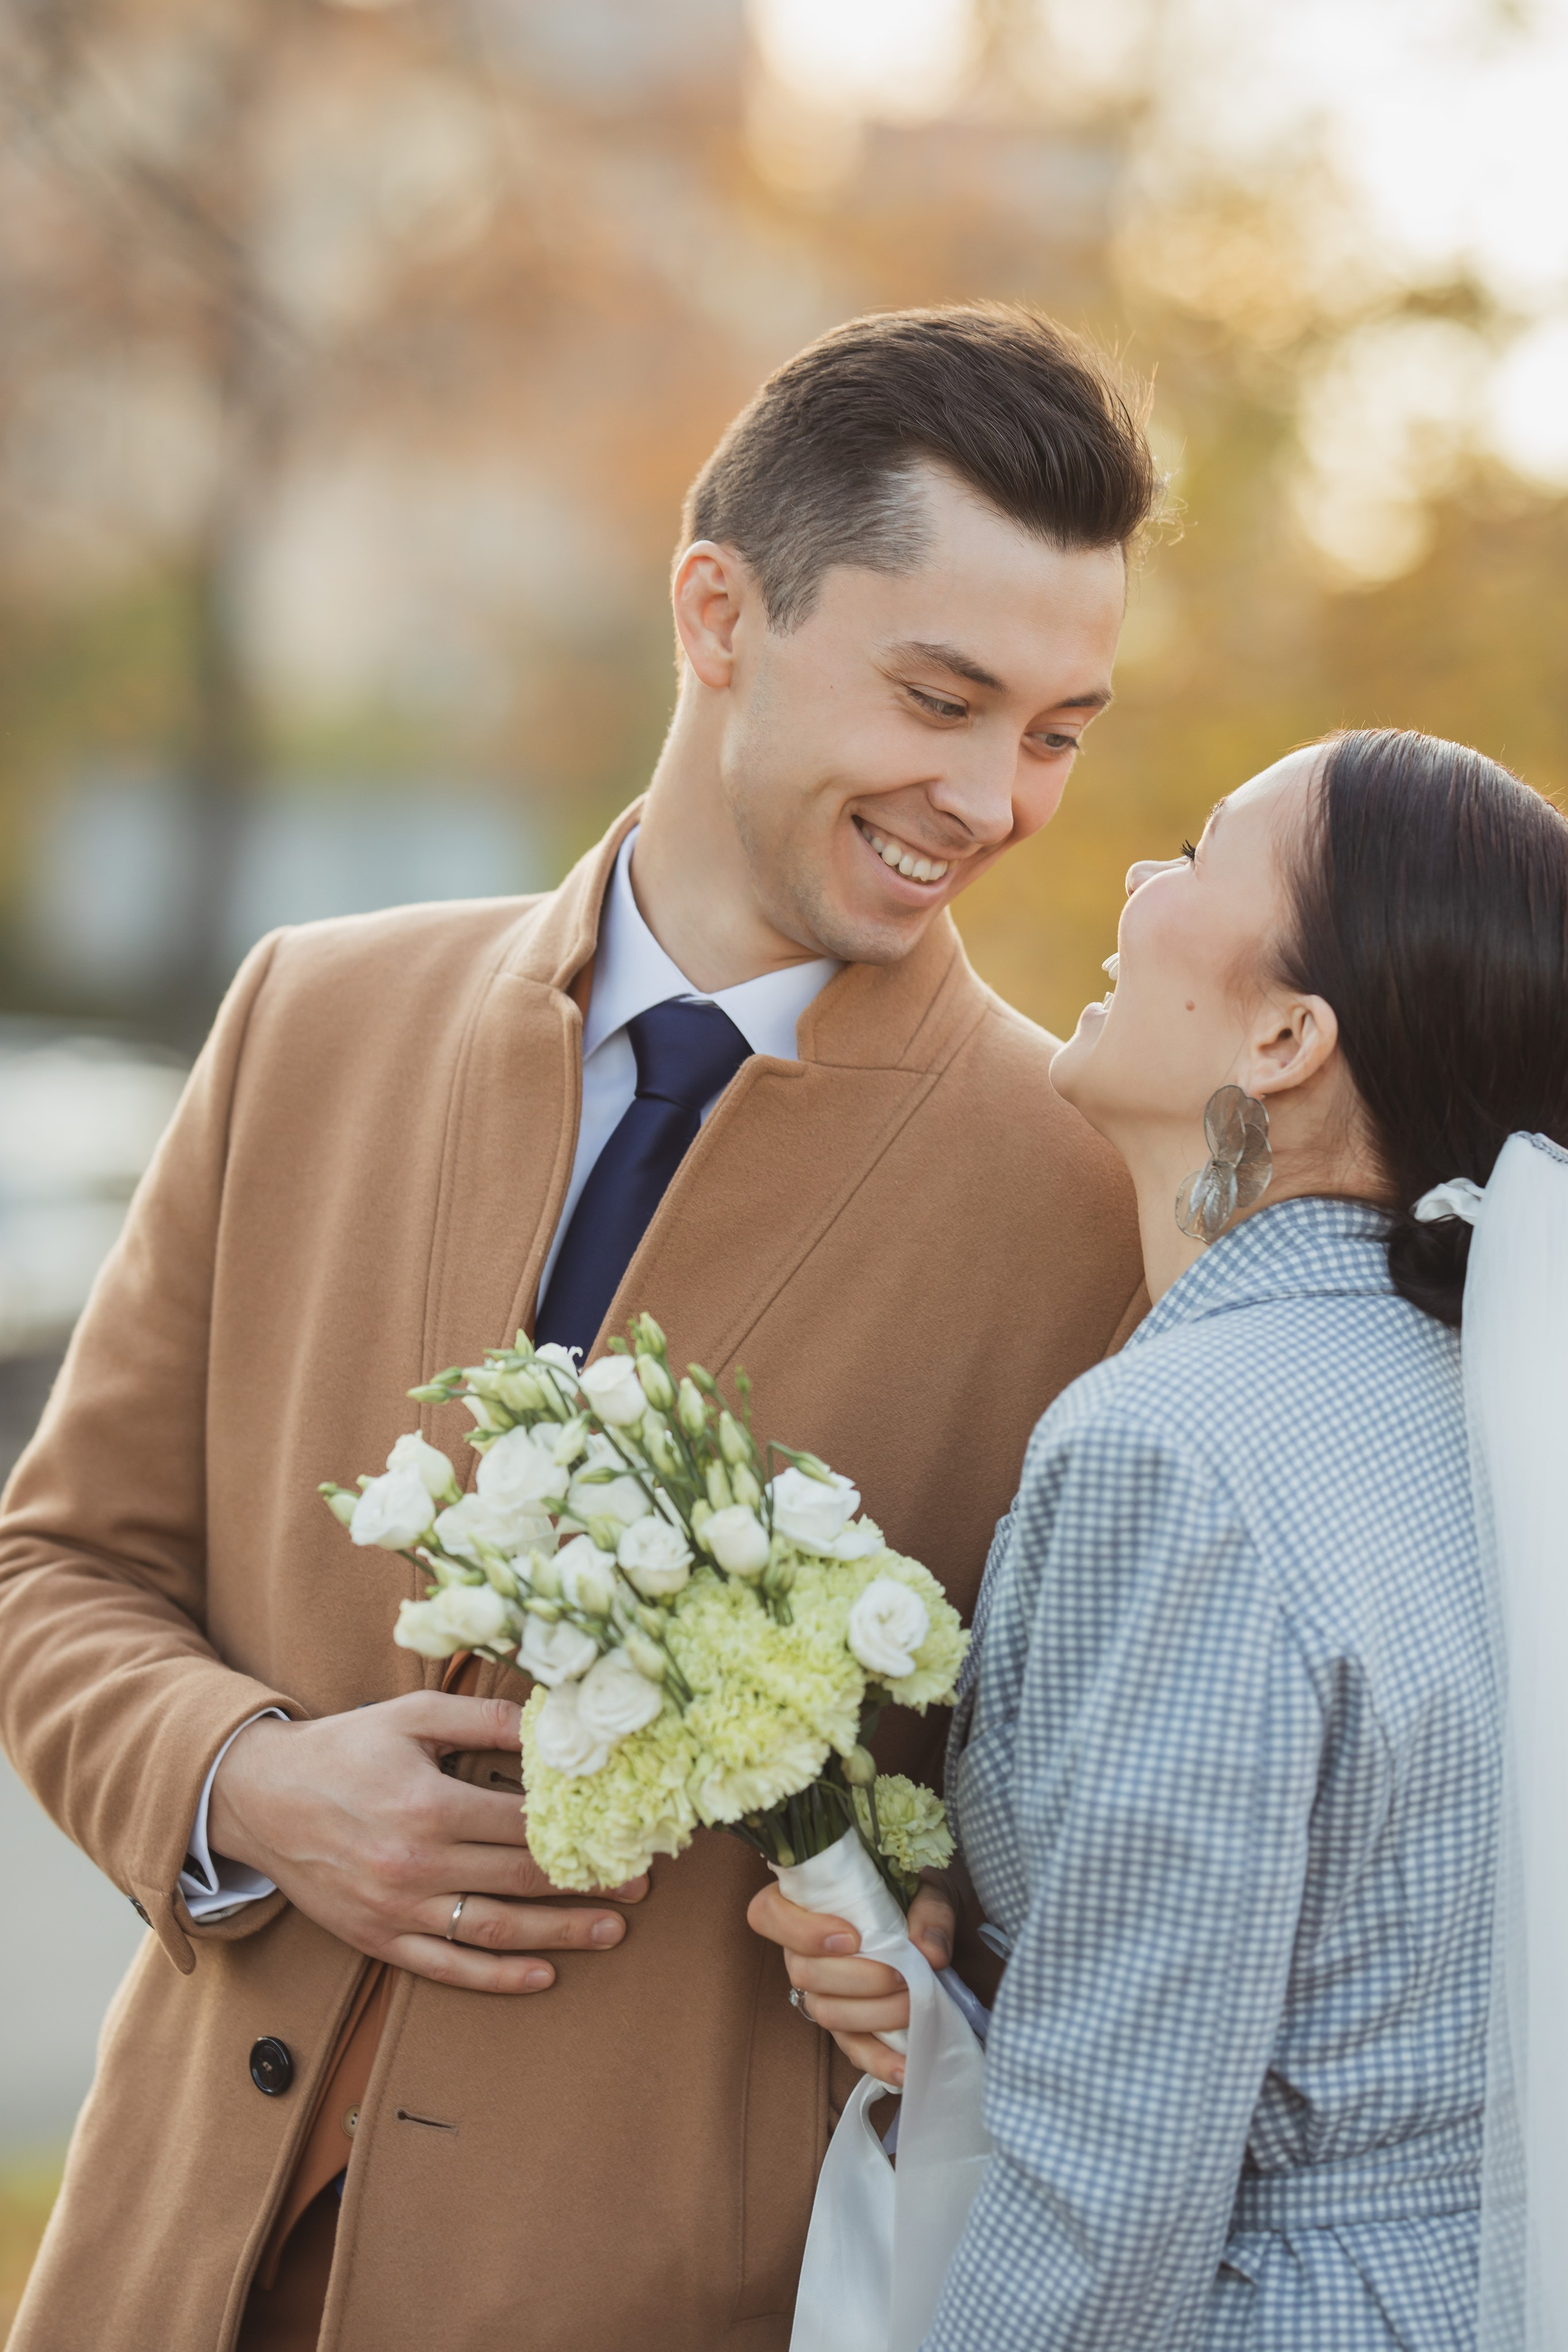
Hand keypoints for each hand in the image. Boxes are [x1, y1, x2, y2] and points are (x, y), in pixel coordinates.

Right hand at [207, 1693, 646, 1992]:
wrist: (259, 1797)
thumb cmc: (344, 1749)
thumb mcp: (411, 1717)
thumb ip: (482, 1719)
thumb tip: (548, 1720)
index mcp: (428, 1805)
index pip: (525, 1824)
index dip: (582, 1829)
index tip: (627, 1831)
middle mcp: (415, 1864)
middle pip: (521, 1879)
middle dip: (589, 1882)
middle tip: (640, 1884)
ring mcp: (396, 1908)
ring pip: (494, 1930)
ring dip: (559, 1934)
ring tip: (612, 1929)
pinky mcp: (378, 1938)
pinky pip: (446, 1967)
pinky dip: (497, 1978)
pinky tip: (542, 1975)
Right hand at [745, 1877, 957, 2088]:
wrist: (927, 1924)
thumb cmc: (913, 1894)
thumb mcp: (926, 1888)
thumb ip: (929, 1912)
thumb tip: (929, 1952)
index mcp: (802, 1902)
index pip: (769, 1914)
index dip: (802, 1931)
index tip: (852, 1937)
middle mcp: (801, 1950)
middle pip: (804, 1973)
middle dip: (859, 1978)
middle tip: (903, 1974)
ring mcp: (819, 1992)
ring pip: (825, 2012)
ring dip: (873, 2013)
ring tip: (915, 2004)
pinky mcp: (845, 2026)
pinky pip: (852, 2049)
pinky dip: (879, 2060)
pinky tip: (906, 2066)